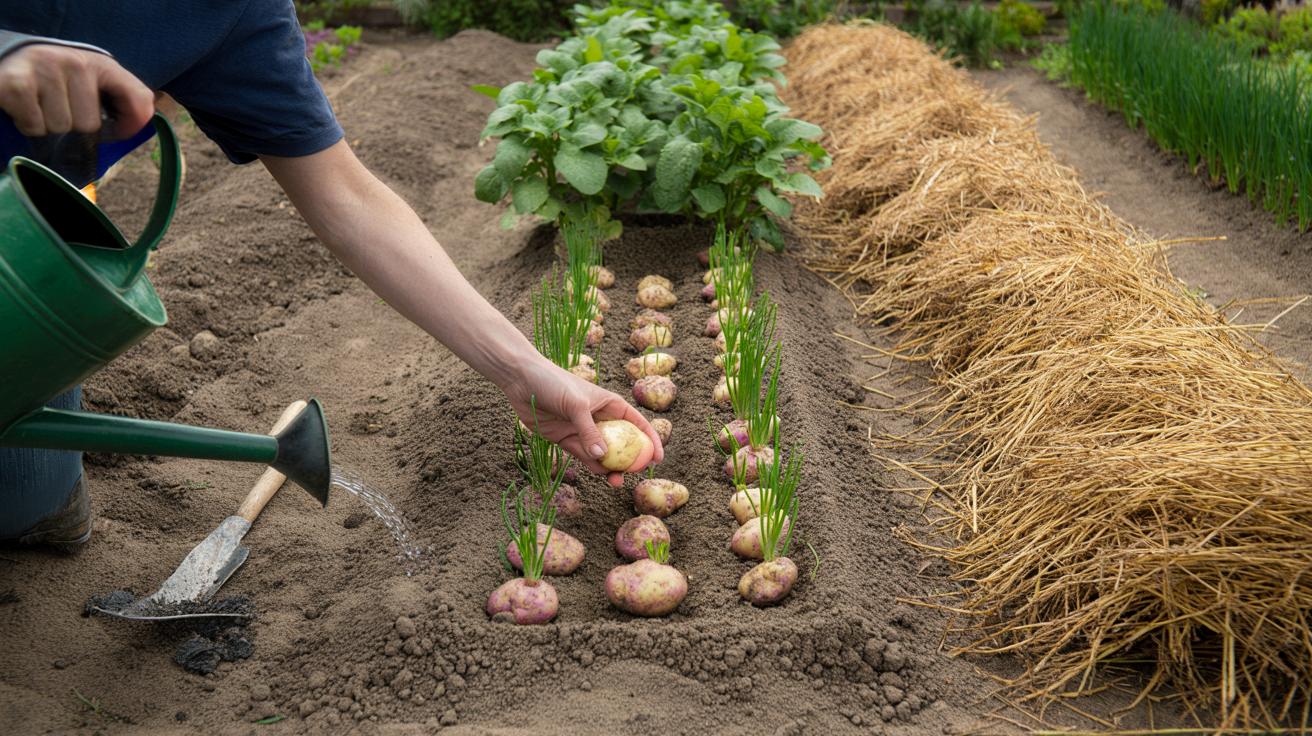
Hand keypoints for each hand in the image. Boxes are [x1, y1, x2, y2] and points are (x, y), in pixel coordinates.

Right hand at [0, 42, 152, 137]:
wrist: (9, 59)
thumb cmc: (58, 79)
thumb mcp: (94, 82)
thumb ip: (126, 98)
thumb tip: (142, 124)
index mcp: (101, 64)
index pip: (139, 100)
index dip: (131, 125)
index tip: (118, 129)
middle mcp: (75, 62)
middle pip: (90, 125)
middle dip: (74, 126)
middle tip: (60, 108)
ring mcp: (45, 70)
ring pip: (61, 128)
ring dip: (49, 126)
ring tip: (41, 105)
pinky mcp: (17, 84)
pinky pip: (35, 126)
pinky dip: (28, 124)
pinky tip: (25, 107)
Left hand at [503, 358, 664, 486]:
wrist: (521, 380)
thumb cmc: (553, 382)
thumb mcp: (576, 404)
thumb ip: (589, 430)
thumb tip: (602, 455)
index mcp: (610, 404)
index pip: (637, 423)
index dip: (651, 441)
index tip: (658, 459)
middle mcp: (599, 418)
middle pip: (622, 442)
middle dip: (630, 460)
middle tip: (634, 475)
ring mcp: (583, 429)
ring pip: (603, 453)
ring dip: (610, 467)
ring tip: (616, 482)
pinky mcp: (566, 438)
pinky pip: (583, 455)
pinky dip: (592, 465)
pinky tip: (600, 474)